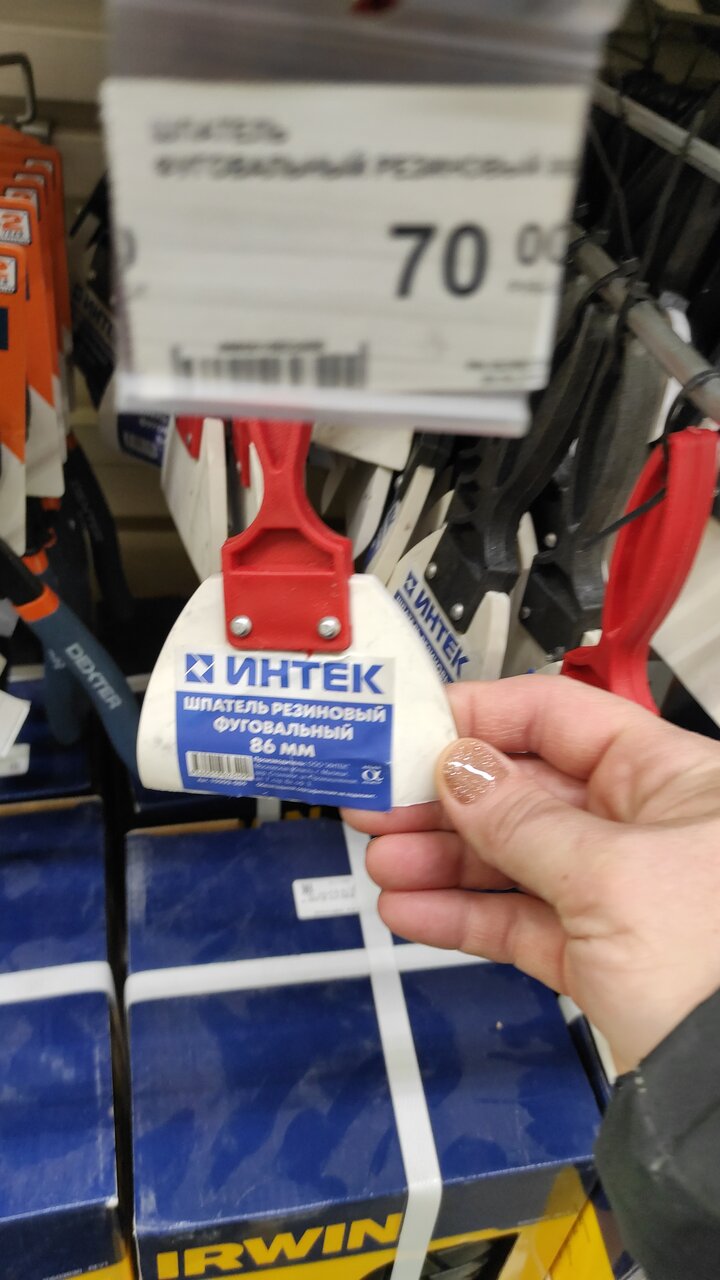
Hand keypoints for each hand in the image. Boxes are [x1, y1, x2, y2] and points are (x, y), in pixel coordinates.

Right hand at [344, 676, 719, 1072]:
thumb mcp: (612, 876)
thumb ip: (523, 820)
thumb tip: (461, 771)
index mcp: (675, 780)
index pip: (560, 719)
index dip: (480, 719)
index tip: (411, 728)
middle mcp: (648, 829)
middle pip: (525, 789)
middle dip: (444, 798)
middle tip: (378, 799)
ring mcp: (621, 894)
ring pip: (513, 859)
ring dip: (440, 860)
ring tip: (384, 860)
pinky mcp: (599, 956)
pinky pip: (517, 920)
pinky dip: (461, 915)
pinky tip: (412, 909)